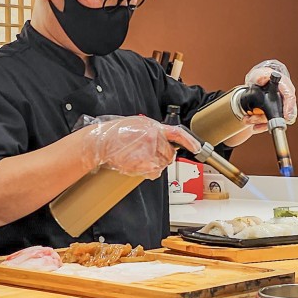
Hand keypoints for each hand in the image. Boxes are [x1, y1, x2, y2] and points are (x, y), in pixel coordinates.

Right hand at [83, 115, 200, 179]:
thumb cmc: (116, 134)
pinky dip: (148, 171)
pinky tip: (137, 164)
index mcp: (153, 126)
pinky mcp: (144, 162)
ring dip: (154, 165)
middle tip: (148, 155)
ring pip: (162, 164)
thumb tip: (163, 139)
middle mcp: (154, 137)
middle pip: (169, 154)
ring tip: (138, 158)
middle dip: (162, 157)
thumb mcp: (137, 125)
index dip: (189, 141)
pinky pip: (154, 172)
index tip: (196, 148)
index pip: (177, 133)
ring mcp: (150, 150)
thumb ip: (152, 131)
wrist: (101, 142)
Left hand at [244, 59, 297, 128]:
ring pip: (275, 120)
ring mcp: (280, 108)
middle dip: (269, 119)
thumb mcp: (258, 74)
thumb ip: (260, 76)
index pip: (290, 98)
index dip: (289, 108)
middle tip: (254, 119)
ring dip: (261, 122)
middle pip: (283, 113)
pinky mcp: (273, 115)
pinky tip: (253, 125)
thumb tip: (263, 79)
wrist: (255, 85)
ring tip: (249, 119)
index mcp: (285, 88)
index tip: (286, 117)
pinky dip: (260, 126)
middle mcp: (284, 100)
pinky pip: (269, 124)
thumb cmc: (260, 78)